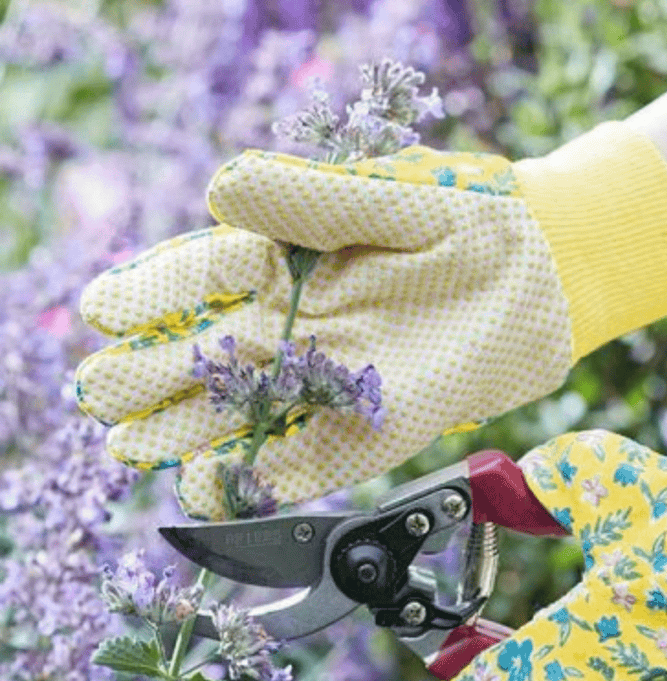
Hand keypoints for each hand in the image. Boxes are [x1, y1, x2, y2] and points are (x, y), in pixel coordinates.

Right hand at [73, 123, 666, 518]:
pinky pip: (314, 459)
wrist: (550, 272)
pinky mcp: (381, 425)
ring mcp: (338, 379)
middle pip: (210, 355)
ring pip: (247, 414)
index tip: (103, 310)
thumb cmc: (471, 217)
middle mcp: (304, 323)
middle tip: (105, 392)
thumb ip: (310, 196)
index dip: (149, 295)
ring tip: (134, 449)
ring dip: (190, 434)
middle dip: (151, 375)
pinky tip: (220, 488)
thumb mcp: (391, 194)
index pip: (200, 279)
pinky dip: (267, 478)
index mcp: (293, 260)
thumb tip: (218, 193)